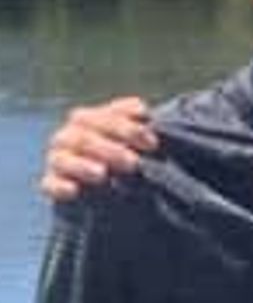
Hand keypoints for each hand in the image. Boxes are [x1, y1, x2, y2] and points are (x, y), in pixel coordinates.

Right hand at [40, 98, 154, 200]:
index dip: (127, 128)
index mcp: (91, 121)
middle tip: (134, 163)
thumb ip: (139, 126)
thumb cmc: (134, 156)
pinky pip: (49, 184)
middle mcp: (71, 137)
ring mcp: (60, 160)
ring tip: (102, 173)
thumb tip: (144, 112)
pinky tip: (74, 191)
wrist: (117, 189)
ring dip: (81, 165)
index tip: (153, 144)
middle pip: (83, 137)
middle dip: (109, 149)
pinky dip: (59, 186)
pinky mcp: (54, 184)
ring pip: (62, 158)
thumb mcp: (141, 141)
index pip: (103, 118)